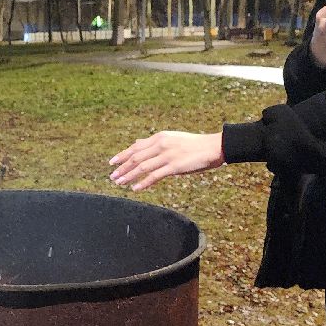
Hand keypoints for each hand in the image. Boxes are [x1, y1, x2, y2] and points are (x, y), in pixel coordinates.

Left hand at [108, 131, 224, 190]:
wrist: (213, 147)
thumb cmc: (193, 145)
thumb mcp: (171, 138)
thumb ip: (154, 142)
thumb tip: (137, 142)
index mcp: (159, 137)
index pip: (136, 147)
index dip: (122, 155)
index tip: (112, 162)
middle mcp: (161, 145)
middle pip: (136, 157)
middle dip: (122, 167)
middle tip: (112, 176)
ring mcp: (167, 155)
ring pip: (142, 167)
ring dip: (129, 176)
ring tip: (119, 183)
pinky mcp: (174, 167)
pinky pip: (154, 176)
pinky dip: (143, 183)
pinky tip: (135, 188)